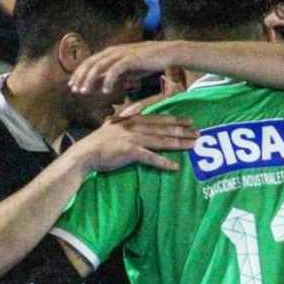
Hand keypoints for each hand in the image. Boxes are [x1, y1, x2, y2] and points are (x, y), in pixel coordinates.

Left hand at [69, 41, 185, 94]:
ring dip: (90, 79)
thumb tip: (101, 86)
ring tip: (85, 91)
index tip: (73, 86)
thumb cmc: (148, 62)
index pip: (90, 62)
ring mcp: (122, 53)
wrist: (168, 53)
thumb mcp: (128, 71)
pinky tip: (106, 91)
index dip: (80, 73)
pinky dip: (108, 80)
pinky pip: (115, 70)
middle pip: (91, 63)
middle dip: (81, 77)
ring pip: (99, 66)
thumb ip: (114, 76)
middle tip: (75, 90)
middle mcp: (114, 51)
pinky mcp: (131, 58)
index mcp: (111, 52)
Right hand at [71, 112, 197, 171]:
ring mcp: (133, 138)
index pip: (157, 118)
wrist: (84, 154)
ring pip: (161, 140)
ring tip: (193, 145)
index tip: (188, 119)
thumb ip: (123, 121)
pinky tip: (175, 166)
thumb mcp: (111, 127)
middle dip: (183, 130)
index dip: (174, 119)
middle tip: (199, 132)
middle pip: (163, 128)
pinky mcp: (130, 152)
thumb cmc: (97, 144)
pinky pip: (151, 157)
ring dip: (179, 143)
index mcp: (131, 120)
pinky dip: (164, 162)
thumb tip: (128, 117)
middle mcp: (134, 126)